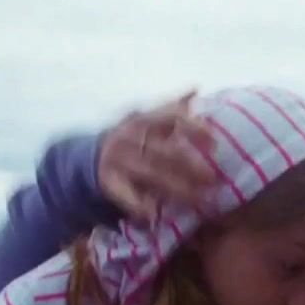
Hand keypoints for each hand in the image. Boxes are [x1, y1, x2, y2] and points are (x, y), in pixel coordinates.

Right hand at [98, 89, 219, 220]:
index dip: (194, 128)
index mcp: (143, 119)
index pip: (172, 118)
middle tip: (214, 180)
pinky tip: (154, 216)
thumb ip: (172, 107)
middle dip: (191, 166)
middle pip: (165, 151)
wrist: (89, 157)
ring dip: (177, 189)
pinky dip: (139, 206)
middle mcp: (131, 137)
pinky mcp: (108, 181)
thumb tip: (196, 88)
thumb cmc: (131, 138)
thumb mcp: (147, 118)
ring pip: (151, 175)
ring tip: (200, 202)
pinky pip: (125, 195)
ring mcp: (119, 159)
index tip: (215, 142)